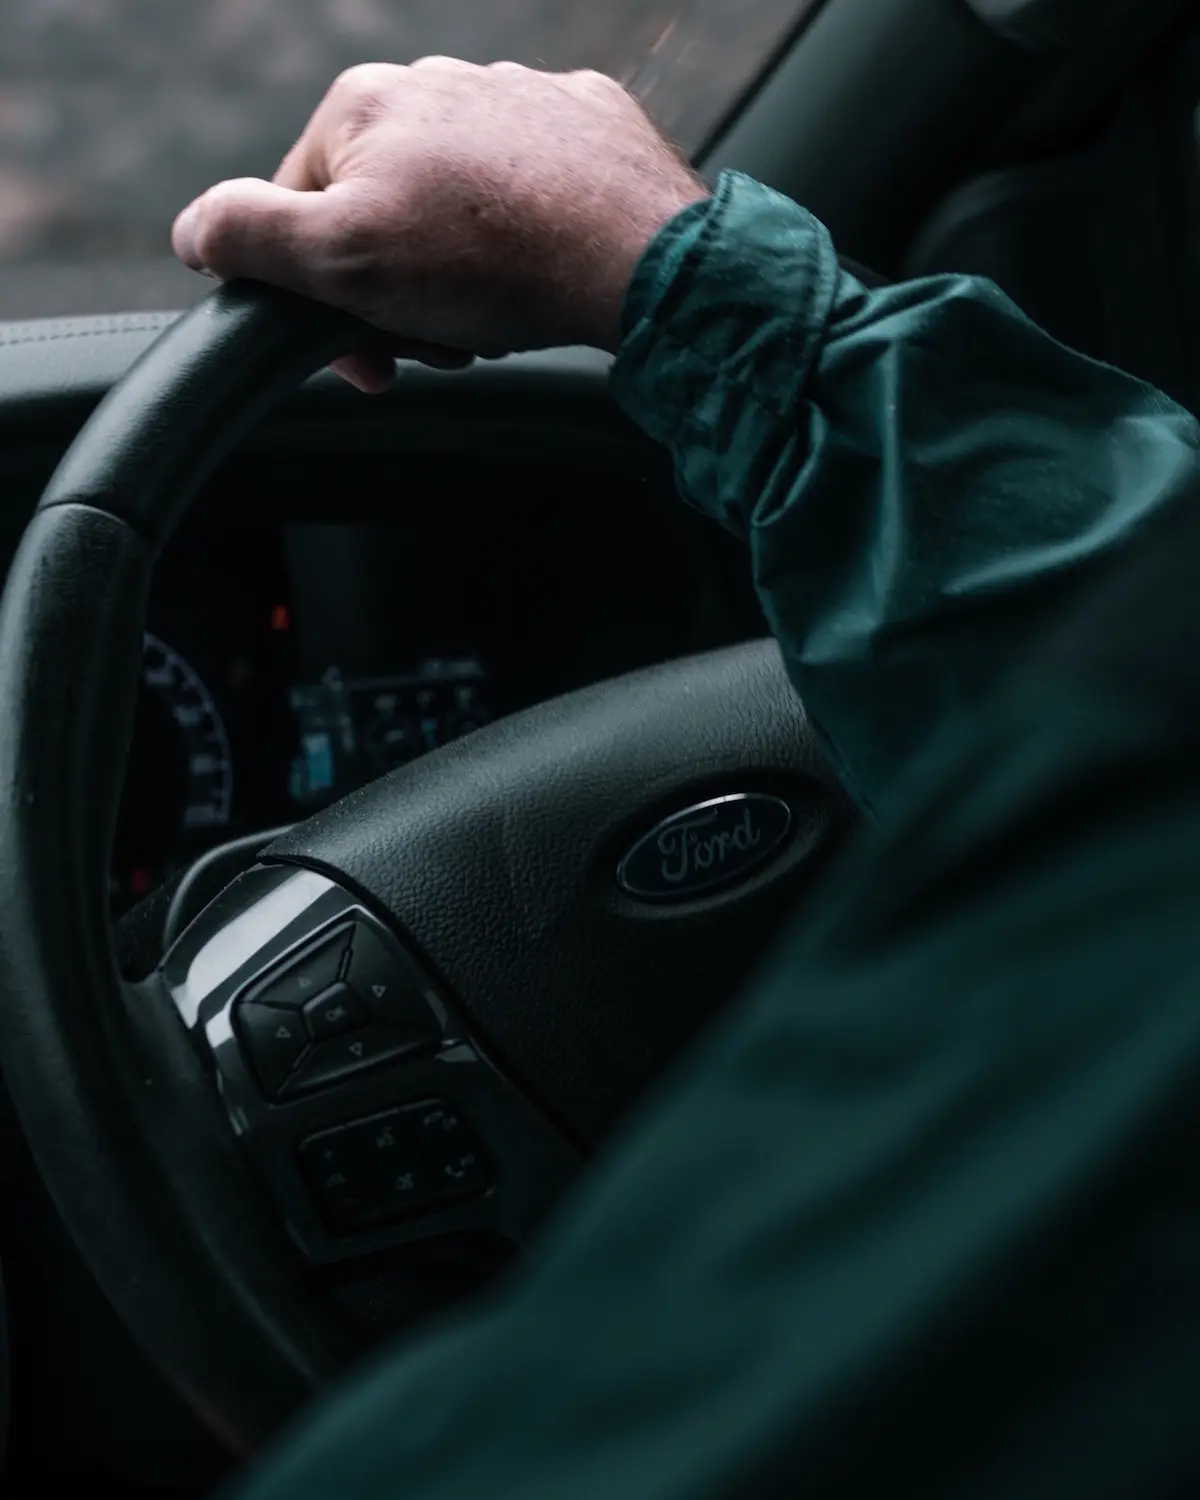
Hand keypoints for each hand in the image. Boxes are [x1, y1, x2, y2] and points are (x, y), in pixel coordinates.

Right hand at [171, 58, 709, 391]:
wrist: (637, 256)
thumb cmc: (489, 258)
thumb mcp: (339, 260)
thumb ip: (248, 238)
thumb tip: (193, 234)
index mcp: (362, 105)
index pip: (302, 211)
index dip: (326, 298)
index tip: (370, 355)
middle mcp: (437, 83)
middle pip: (383, 212)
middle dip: (399, 292)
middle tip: (441, 342)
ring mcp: (517, 97)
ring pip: (459, 207)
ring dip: (462, 275)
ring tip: (495, 314)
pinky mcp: (585, 125)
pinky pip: (533, 192)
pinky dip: (529, 239)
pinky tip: (544, 273)